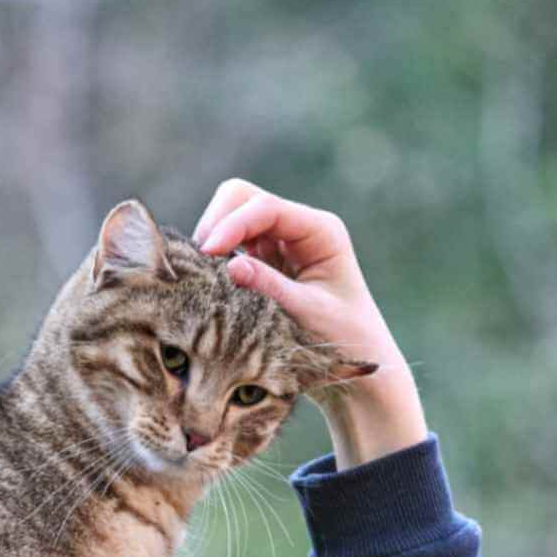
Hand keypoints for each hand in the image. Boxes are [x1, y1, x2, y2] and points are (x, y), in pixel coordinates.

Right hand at [191, 179, 429, 467]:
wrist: (356, 358)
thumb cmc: (342, 336)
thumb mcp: (307, 312)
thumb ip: (269, 287)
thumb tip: (230, 267)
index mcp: (320, 231)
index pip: (266, 207)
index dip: (232, 225)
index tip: (207, 253)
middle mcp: (298, 228)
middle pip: (242, 198)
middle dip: (218, 223)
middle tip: (200, 262)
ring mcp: (278, 242)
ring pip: (231, 218)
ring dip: (214, 242)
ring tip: (202, 276)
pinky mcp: (263, 261)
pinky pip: (230, 248)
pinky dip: (216, 260)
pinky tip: (210, 283)